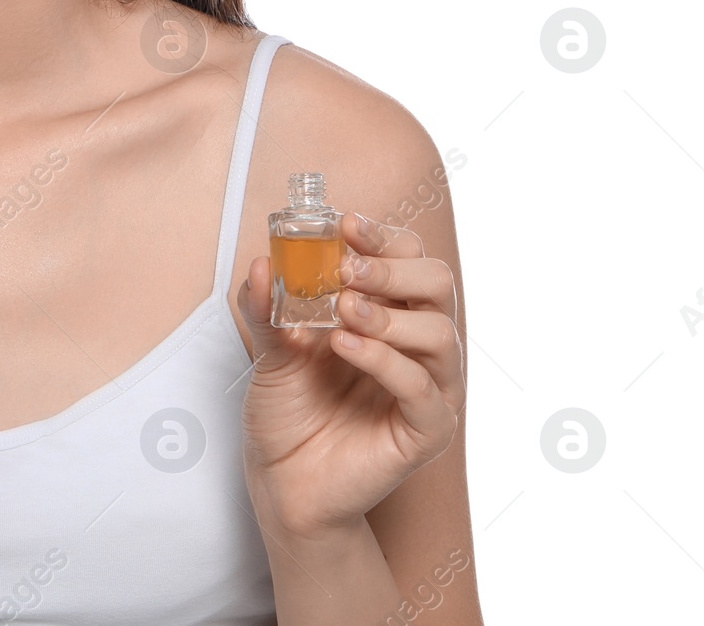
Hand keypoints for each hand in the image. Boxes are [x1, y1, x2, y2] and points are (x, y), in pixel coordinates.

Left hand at [236, 214, 463, 540]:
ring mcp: (427, 387)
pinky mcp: (426, 430)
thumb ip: (268, 306)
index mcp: (388, 312)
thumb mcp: (270, 346)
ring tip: (342, 311)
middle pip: (436, 284)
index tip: (346, 224)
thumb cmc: (287, 408)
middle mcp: (415, 344)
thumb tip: (263, 262)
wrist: (282, 479)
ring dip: (388, 314)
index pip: (408, 258)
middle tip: (347, 269)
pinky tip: (346, 347)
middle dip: (393, 268)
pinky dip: (385, 361)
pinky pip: (423, 389)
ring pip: (440, 333)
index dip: (382, 237)